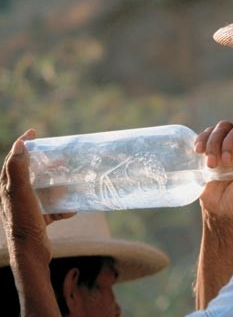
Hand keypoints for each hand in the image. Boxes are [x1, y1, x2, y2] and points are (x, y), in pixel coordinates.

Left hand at [0, 130, 73, 258]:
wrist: (30, 252)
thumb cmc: (25, 221)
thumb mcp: (22, 193)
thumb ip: (19, 170)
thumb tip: (20, 145)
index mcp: (8, 187)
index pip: (13, 159)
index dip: (22, 144)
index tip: (34, 132)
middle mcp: (14, 196)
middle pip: (28, 173)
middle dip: (43, 163)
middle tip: (57, 155)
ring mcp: (26, 208)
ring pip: (41, 189)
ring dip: (55, 183)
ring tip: (67, 179)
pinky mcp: (37, 220)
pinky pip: (51, 208)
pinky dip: (62, 206)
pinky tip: (72, 209)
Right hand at [194, 101, 232, 221]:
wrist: (220, 212)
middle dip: (231, 140)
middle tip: (225, 161)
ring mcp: (229, 144)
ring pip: (223, 128)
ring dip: (215, 142)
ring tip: (211, 165)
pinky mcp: (212, 147)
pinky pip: (207, 134)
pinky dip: (202, 139)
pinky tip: (198, 152)